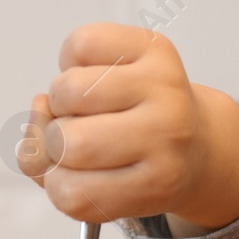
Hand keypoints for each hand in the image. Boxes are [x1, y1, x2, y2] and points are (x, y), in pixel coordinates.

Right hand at [22, 23, 238, 228]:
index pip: (69, 194)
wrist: (198, 139)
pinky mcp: (156, 48)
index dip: (59, 184)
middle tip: (90, 135)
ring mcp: (166, 88)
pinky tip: (99, 74)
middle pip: (65, 141)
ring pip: (66, 91)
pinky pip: (80, 44)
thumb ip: (47, 169)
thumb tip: (40, 107)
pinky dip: (72, 58)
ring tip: (93, 106)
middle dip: (58, 138)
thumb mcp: (103, 190)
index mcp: (157, 183)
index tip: (84, 176)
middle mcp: (168, 133)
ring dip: (63, 99)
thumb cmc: (140, 164)